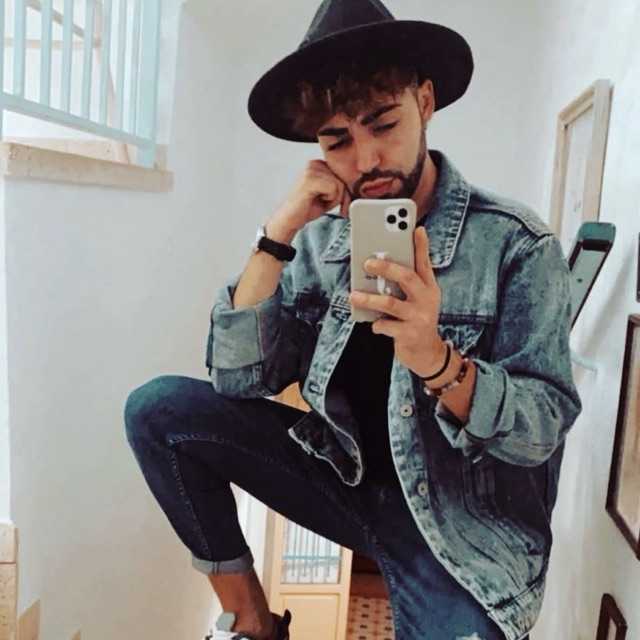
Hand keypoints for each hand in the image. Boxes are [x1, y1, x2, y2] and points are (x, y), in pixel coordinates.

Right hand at [271, 160, 350, 232]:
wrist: (289, 219)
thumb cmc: (307, 207)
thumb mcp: (329, 194)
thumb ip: (340, 186)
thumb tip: (359, 186)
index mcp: (319, 164)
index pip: (344, 174)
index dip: (345, 191)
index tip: (343, 205)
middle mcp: (314, 163)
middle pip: (343, 178)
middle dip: (342, 196)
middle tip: (335, 208)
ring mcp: (311, 169)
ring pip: (340, 184)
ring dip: (334, 199)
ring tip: (320, 202)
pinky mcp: (310, 179)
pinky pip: (334, 188)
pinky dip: (330, 200)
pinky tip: (316, 201)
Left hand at [349, 226, 445, 376]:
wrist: (426, 352)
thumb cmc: (415, 319)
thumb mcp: (417, 299)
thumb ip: (404, 284)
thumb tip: (378, 264)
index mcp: (429, 287)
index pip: (424, 262)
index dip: (421, 245)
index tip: (416, 227)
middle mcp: (427, 299)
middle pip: (406, 277)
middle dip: (386, 267)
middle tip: (367, 262)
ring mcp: (419, 317)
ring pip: (390, 303)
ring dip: (369, 298)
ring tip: (353, 295)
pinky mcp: (409, 334)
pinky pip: (385, 325)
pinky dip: (376, 323)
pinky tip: (372, 323)